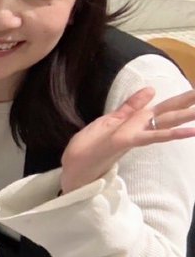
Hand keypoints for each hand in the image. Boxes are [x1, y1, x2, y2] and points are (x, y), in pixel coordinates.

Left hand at [60, 87, 194, 193]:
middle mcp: (138, 129)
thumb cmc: (90, 145)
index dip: (181, 100)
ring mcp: (133, 136)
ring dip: (186, 116)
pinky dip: (169, 133)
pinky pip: (149, 136)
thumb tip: (151, 89)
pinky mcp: (124, 142)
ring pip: (164, 123)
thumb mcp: (111, 120)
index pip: (162, 109)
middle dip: (188, 104)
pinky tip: (189, 132)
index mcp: (135, 122)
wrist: (73, 167)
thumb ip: (132, 106)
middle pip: (168, 114)